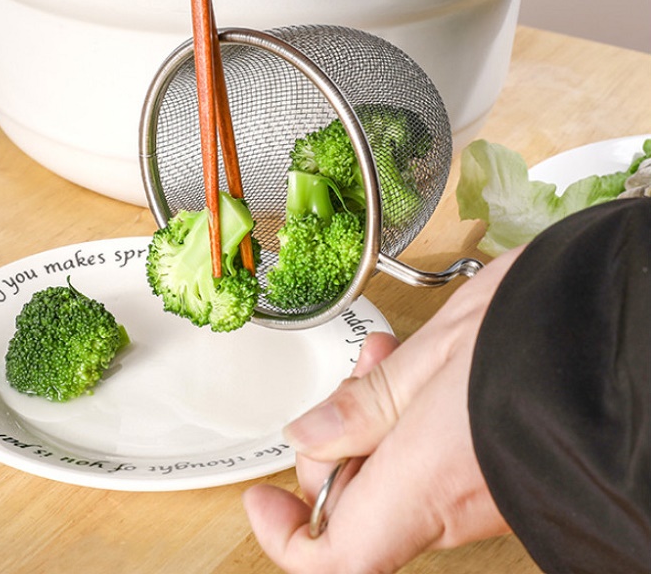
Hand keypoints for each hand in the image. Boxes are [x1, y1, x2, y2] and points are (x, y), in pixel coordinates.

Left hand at [243, 246, 525, 572]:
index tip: (263, 498)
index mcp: (421, 485)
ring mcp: (479, 493)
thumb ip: (366, 407)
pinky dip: (410, 417)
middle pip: (360, 506)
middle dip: (338, 442)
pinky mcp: (499, 470)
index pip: (333, 559)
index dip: (286, 540)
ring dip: (374, 418)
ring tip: (386, 354)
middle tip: (350, 377)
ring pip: (396, 476)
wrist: (629, 327)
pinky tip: (417, 363)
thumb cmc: (541, 335)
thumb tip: (310, 438)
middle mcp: (451, 506)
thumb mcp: (432, 357)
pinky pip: (434, 463)